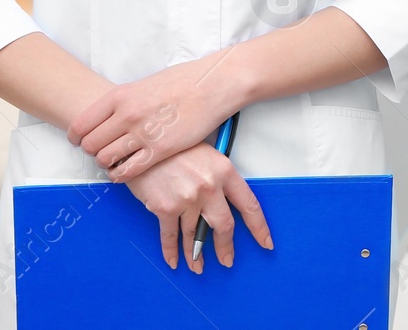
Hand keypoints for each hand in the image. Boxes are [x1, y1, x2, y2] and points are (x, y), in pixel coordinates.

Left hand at [67, 53, 249, 180]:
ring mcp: (143, 133)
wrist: (213, 84)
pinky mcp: (160, 150)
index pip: (81, 124)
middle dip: (92, 152)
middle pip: (91, 144)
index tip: (80, 141)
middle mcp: (127, 114)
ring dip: (107, 164)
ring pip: (106, 159)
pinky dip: (121, 175)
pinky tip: (124, 172)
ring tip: (114, 162)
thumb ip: (124, 102)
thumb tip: (110, 117)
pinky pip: (128, 171)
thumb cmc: (183, 82)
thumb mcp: (144, 84)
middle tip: (101, 153)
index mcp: (120, 95)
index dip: (77, 137)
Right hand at [125, 143, 271, 271]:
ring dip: (196, 255)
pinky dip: (171, 251)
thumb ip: (217, 178)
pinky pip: (170, 236)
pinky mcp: (165, 208)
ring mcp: (188, 199)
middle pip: (224, 226)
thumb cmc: (173, 144)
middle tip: (227, 260)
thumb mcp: (204, 153)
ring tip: (198, 266)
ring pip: (195, 235)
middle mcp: (210, 187)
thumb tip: (222, 202)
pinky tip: (174, 260)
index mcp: (224, 171)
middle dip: (225, 247)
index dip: (259, 227)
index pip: (249, 205)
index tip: (265, 242)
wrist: (142, 141)